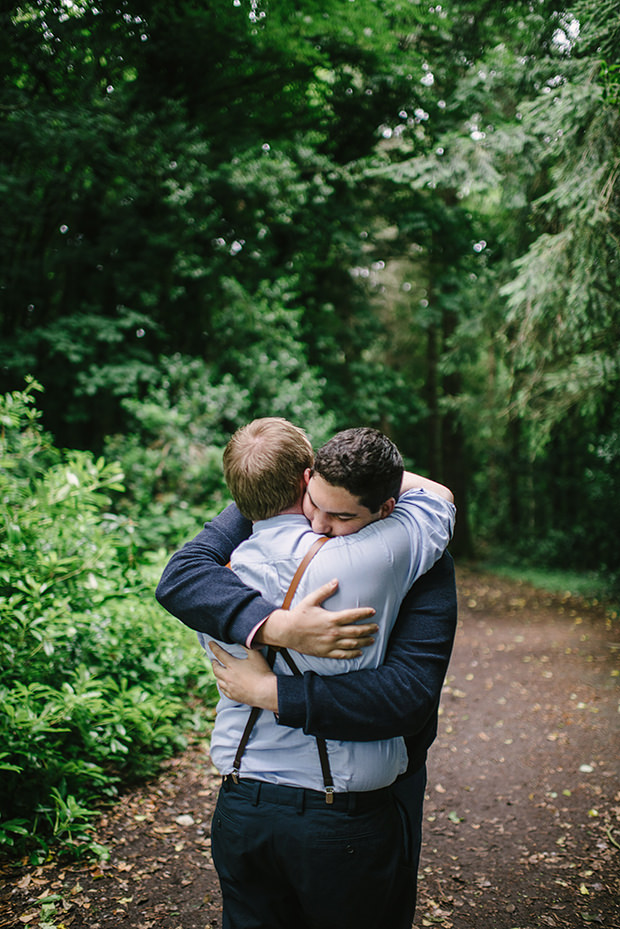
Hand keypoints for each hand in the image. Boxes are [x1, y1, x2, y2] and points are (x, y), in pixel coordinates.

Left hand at [209, 642, 278, 711]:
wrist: (266, 692)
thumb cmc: (262, 672)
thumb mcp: (256, 655)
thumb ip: (247, 646)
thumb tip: (241, 640)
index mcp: (232, 665)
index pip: (219, 654)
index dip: (214, 647)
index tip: (210, 643)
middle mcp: (228, 676)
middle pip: (215, 669)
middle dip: (214, 663)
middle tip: (214, 660)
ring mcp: (230, 687)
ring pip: (218, 680)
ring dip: (217, 674)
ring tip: (219, 671)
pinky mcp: (233, 696)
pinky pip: (223, 690)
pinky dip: (221, 685)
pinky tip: (224, 684)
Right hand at [257, 579, 377, 658]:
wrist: (287, 632)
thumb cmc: (299, 615)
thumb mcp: (311, 600)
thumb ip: (324, 590)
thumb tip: (336, 581)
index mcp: (331, 618)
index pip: (352, 615)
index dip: (364, 613)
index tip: (373, 611)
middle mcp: (333, 632)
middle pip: (356, 631)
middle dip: (368, 629)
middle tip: (376, 627)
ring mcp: (330, 643)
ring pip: (352, 644)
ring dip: (364, 641)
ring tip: (372, 639)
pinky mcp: (326, 652)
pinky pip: (343, 655)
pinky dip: (353, 654)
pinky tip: (359, 652)